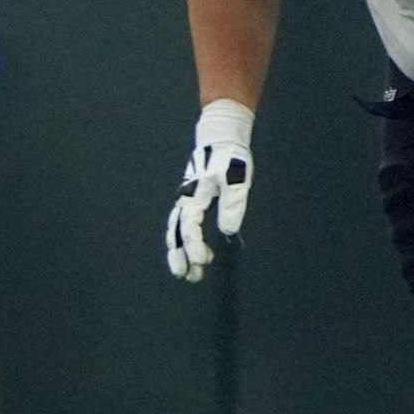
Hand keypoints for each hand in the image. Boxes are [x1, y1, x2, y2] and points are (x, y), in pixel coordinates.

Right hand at [166, 99, 253, 282]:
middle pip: (177, 234)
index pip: (190, 228)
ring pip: (177, 231)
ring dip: (181, 251)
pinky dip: (183, 240)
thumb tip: (228, 230)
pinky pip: (182, 224)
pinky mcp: (192, 199)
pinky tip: (193, 250)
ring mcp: (187, 200)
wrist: (219, 136)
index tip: (201, 263)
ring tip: (187, 271)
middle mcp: (186, 200)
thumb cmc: (229, 157)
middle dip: (181, 256)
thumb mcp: (236, 179)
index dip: (194, 247)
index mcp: (194, 196)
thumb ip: (232, 204)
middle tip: (188, 277)